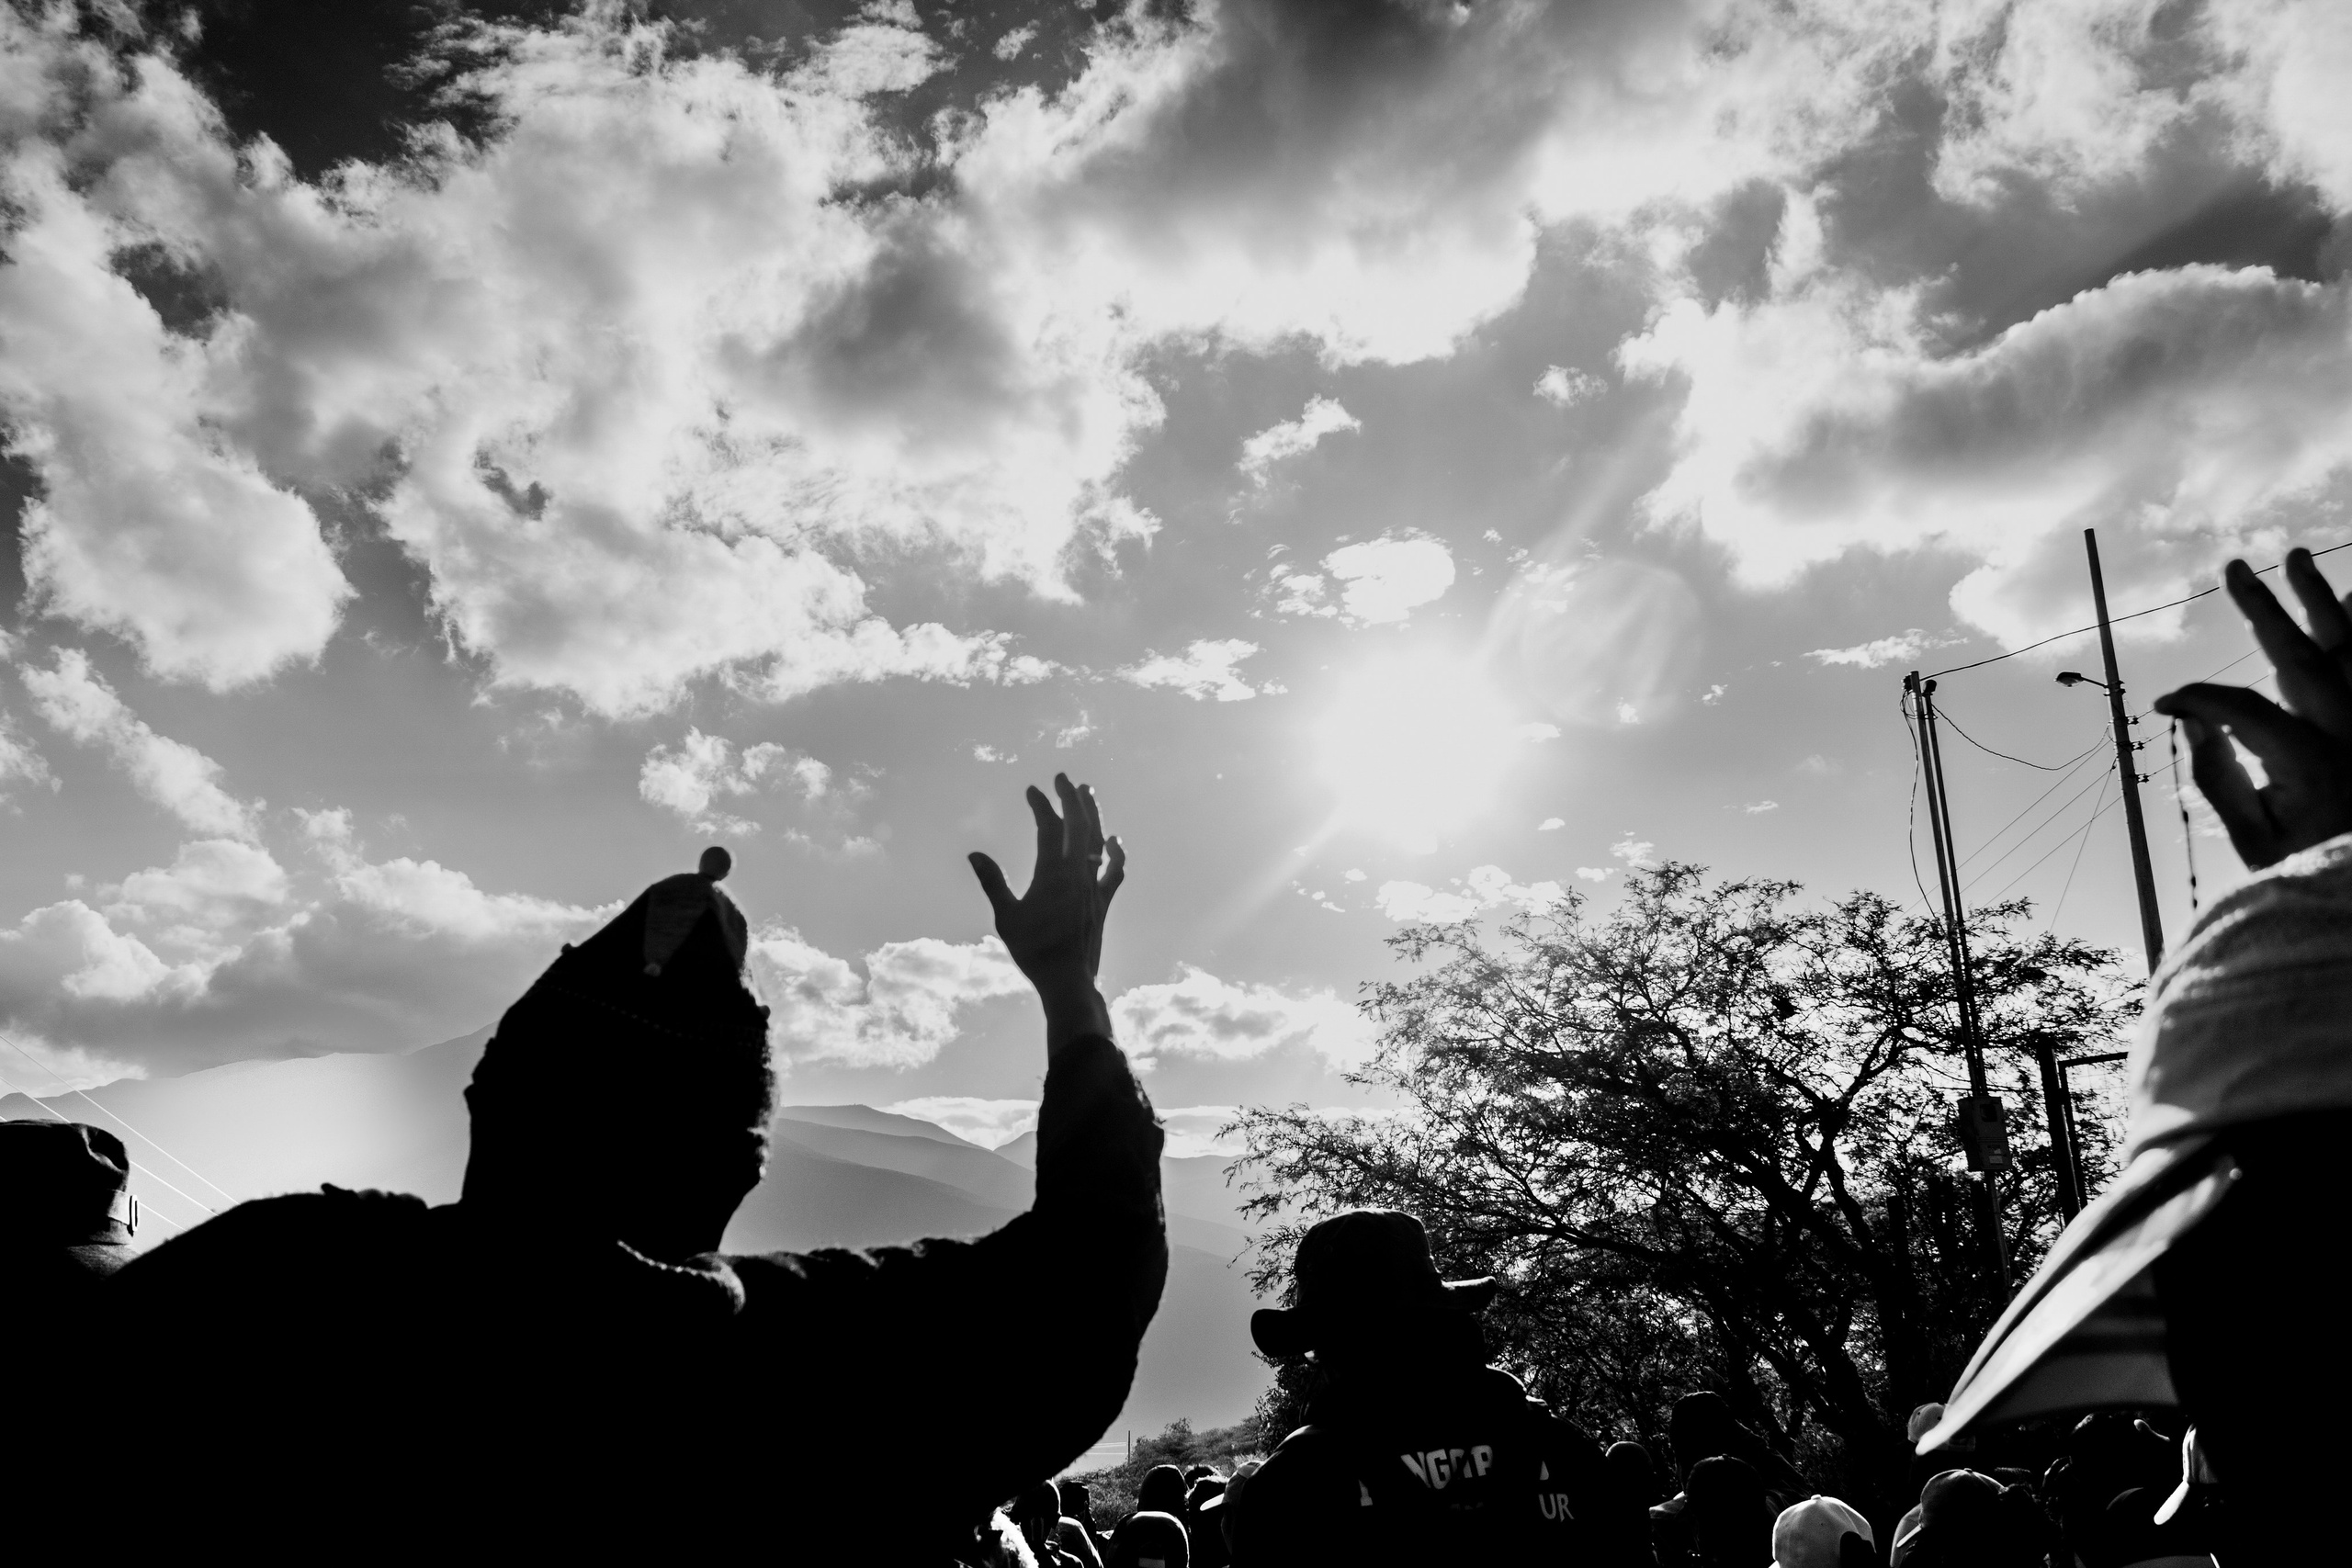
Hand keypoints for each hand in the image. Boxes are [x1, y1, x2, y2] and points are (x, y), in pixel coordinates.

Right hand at [969, 775, 1125, 1044]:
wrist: (1069, 981)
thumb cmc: (1034, 952)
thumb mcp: (1006, 917)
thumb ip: (993, 882)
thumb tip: (974, 854)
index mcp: (1053, 874)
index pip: (1050, 828)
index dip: (1042, 805)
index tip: (1032, 789)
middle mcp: (1079, 875)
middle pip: (1079, 825)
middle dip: (1072, 797)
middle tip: (1063, 777)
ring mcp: (1095, 887)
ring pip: (1099, 841)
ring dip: (1094, 814)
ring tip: (1088, 793)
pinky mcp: (1103, 902)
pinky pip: (1115, 871)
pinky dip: (1116, 852)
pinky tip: (1114, 839)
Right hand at [2154, 549, 2351, 868]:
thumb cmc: (2307, 868)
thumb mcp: (2251, 840)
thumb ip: (2216, 779)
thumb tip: (2194, 721)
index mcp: (2312, 764)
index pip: (2241, 708)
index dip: (2197, 700)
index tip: (2165, 705)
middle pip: (2303, 655)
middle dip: (2264, 608)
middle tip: (2234, 567)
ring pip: (2351, 647)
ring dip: (2322, 599)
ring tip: (2295, 557)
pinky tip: (2350, 597)